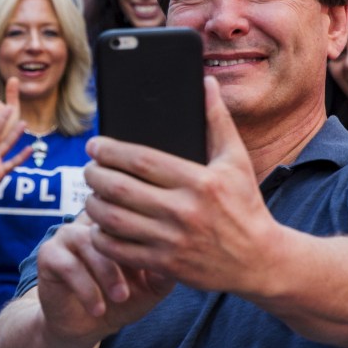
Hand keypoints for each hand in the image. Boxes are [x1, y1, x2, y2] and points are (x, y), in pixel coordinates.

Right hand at [35, 215, 174, 344]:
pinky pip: (69, 266)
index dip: (150, 236)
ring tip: (121, 297)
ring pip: (90, 244)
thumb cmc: (123, 299)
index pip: (135, 213)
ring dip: (108, 273)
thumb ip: (165, 270)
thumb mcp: (151, 286)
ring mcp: (68, 233)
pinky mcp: (49, 254)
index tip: (164, 261)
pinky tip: (98, 309)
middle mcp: (93, 220)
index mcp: (119, 221)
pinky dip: (86, 289)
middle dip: (129, 255)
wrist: (85, 325)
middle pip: (113, 224)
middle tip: (143, 283)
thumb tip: (180, 254)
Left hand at [82, 77, 276, 292]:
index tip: (94, 145)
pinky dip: (102, 238)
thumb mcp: (237, 161)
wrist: (259, 261)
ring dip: (93, 205)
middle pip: (120, 189)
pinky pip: (120, 251)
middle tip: (88, 169)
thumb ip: (218, 121)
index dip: (110, 151)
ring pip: (114, 220)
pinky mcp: (166, 265)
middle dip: (94, 176)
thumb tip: (206, 83)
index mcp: (199, 181)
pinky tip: (100, 227)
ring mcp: (173, 240)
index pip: (141, 160)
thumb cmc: (245, 205)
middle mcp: (184, 210)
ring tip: (91, 195)